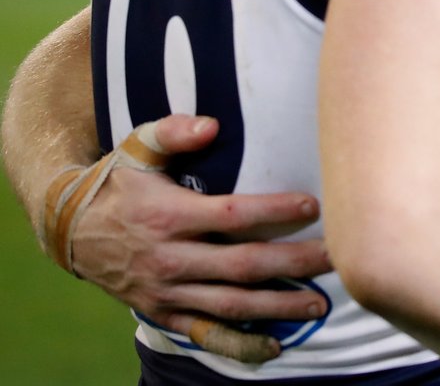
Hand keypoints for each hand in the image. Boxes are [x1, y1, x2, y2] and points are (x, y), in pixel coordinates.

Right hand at [70, 115, 330, 360]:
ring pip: (231, 304)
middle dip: (293, 263)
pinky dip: (239, 344)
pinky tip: (274, 347)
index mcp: (168, 216)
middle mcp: (170, 259)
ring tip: (319, 304)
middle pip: (242, 265)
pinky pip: (205, 333)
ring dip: (278, 306)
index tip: (312, 205)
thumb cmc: (117, 180)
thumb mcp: (137, 146)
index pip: (231, 215)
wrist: (70, 229)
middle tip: (336, 257)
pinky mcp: (163, 313)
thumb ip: (173, 131)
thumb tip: (212, 125)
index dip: (273, 210)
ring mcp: (167, 291)